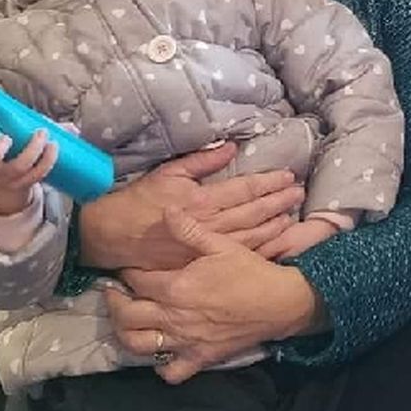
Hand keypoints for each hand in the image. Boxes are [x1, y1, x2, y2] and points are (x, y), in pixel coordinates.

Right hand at [0, 126, 56, 215]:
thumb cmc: (1, 144)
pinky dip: (47, 160)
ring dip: (32, 150)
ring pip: (16, 169)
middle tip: (8, 137)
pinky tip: (53, 146)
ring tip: (42, 134)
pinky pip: (36, 174)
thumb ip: (5, 117)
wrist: (6, 176)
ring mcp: (5, 178)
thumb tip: (33, 105)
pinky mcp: (24, 182)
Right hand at [79, 142, 303, 269]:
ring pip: (249, 237)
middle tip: (298, 194)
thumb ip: (202, 160)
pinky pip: (235, 257)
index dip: (269, 183)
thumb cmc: (139, 200)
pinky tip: (273, 245)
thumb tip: (230, 147)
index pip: (245, 190)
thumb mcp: (169, 172)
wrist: (112, 236)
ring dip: (274, 227)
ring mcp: (206, 248)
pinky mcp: (200, 263)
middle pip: (253, 213)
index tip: (288, 177)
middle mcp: (208, 225)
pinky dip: (257, 251)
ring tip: (292, 217)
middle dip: (278, 203)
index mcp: (201, 200)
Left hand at [106, 207, 325, 382]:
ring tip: (127, 319)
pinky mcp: (199, 358)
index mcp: (177, 286)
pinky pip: (169, 372)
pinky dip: (160, 365)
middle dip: (115, 302)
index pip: (137, 280)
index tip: (126, 265)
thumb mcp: (222, 244)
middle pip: (127, 315)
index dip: (127, 271)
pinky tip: (161, 350)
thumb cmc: (250, 271)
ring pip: (138, 345)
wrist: (280, 302)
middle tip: (115, 291)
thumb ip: (190, 230)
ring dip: (125, 333)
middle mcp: (174, 317)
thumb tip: (166, 211)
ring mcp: (185, 342)